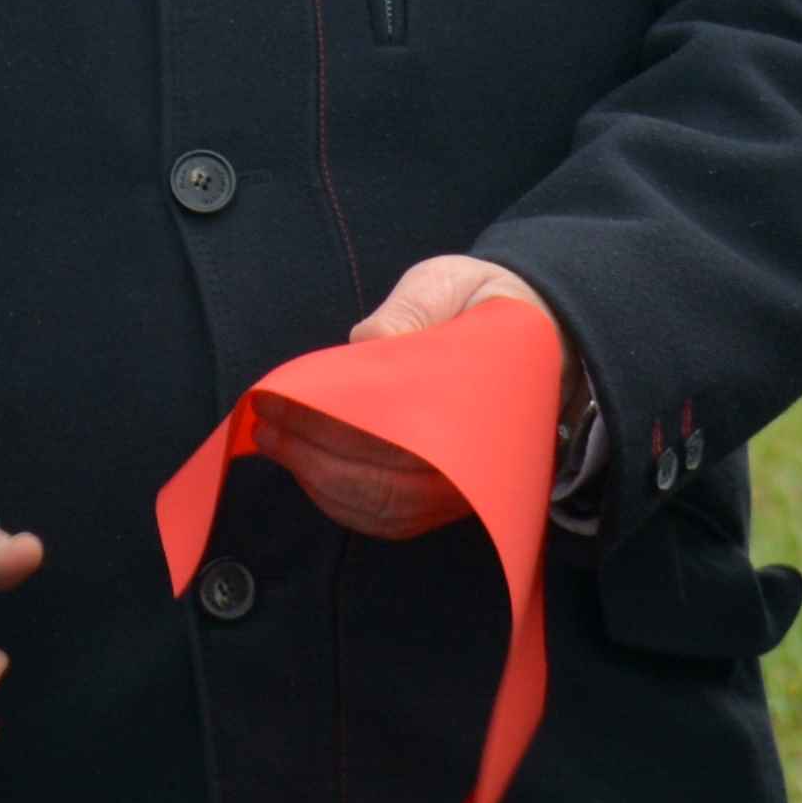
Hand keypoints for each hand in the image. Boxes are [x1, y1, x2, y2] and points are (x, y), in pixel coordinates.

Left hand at [267, 255, 535, 539]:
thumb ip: (415, 308)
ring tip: (273, 441)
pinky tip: (305, 469)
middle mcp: (480, 460)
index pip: (400, 429)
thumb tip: (368, 340)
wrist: (537, 330)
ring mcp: (465, 488)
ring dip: (319, 480)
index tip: (279, 398)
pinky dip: (342, 500)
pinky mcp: (449, 498)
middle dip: (312, 454)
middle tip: (264, 424)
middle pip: (385, 480)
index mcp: (487, 400)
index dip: (331, 420)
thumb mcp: (453, 286)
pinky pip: (391, 516)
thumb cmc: (485, 304)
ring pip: (384, 507)